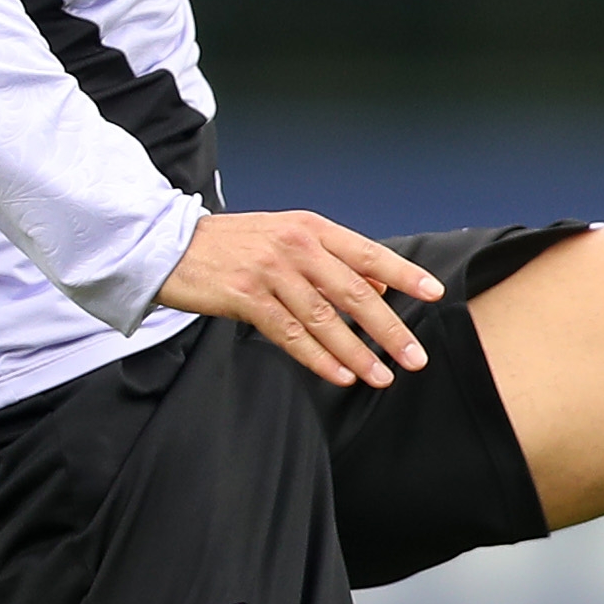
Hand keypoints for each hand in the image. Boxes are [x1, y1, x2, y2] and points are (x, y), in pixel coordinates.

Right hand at [156, 210, 441, 388]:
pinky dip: (319, 358)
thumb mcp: (286, 239)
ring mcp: (270, 271)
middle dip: (388, 329)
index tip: (434, 293)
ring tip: (382, 377)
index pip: (367, 253)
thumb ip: (332, 262)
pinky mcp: (246, 297)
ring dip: (358, 352)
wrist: (170, 247)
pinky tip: (342, 375)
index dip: (404, 274)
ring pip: (325, 319)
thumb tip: (382, 290)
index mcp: (310, 227)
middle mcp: (295, 245)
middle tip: (415, 357)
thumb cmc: (234, 247)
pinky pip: (291, 335)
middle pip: (353, 292)